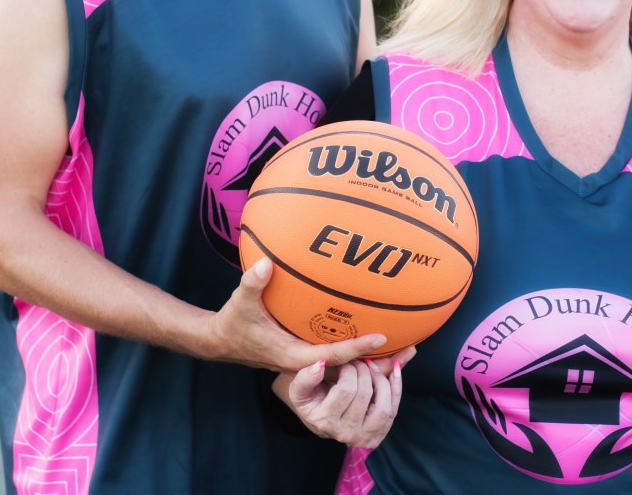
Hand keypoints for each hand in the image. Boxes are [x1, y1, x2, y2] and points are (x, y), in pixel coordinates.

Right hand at [203, 258, 387, 371]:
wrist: (222, 341)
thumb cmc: (234, 321)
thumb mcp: (240, 301)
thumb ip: (252, 282)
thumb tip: (266, 263)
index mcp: (293, 356)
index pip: (331, 355)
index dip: (356, 348)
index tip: (381, 338)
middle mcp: (306, 361)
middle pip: (346, 368)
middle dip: (376, 361)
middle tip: (409, 348)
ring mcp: (308, 358)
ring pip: (345, 365)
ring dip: (371, 358)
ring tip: (404, 345)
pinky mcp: (308, 351)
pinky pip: (337, 352)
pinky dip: (356, 346)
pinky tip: (375, 331)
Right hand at [272, 356, 403, 447]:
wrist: (319, 418)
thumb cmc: (311, 399)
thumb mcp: (300, 389)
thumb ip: (305, 377)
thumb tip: (320, 364)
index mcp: (325, 422)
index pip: (346, 389)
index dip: (349, 369)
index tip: (346, 361)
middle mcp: (345, 434)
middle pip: (365, 395)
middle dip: (364, 371)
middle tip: (359, 362)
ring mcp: (363, 438)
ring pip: (383, 407)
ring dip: (382, 380)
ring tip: (372, 367)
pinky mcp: (377, 435)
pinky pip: (393, 411)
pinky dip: (396, 388)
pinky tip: (394, 369)